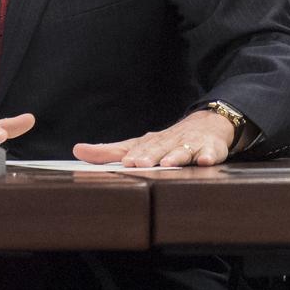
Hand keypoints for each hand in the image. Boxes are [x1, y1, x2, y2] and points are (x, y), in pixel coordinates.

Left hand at [73, 109, 234, 167]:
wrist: (207, 125)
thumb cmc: (166, 141)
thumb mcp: (138, 146)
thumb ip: (109, 152)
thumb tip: (77, 151)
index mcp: (150, 142)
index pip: (139, 148)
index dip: (132, 155)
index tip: (124, 162)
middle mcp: (169, 141)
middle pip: (158, 147)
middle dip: (149, 155)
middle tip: (139, 163)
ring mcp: (191, 144)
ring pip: (183, 149)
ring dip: (176, 155)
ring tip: (168, 163)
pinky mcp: (211, 148)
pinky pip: (211, 152)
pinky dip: (209, 156)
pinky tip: (205, 161)